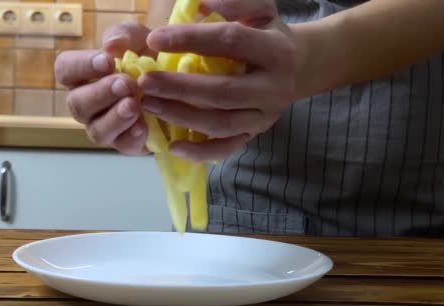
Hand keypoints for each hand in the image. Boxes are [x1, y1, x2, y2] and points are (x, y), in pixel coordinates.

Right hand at [54, 21, 155, 154]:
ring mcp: (104, 126)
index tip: (108, 61)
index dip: (82, 66)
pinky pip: (123, 145)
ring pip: (97, 130)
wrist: (180, 87)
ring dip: (115, 117)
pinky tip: (145, 126)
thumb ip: (125, 35)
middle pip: (77, 103)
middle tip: (126, 84)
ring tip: (134, 106)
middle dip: (102, 93)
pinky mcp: (126, 143)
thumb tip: (111, 45)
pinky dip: (132, 136)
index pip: (65, 69)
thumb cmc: (150, 59)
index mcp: (83, 75)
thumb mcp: (141, 39)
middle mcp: (88, 103)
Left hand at [140, 0, 297, 161]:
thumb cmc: (267, 35)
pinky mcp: (255, 134)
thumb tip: (197, 4)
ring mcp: (264, 116)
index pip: (229, 41)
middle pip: (223, 91)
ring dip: (182, 116)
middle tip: (145, 81)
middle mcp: (273, 88)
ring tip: (149, 104)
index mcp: (276, 50)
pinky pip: (227, 149)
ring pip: (221, 124)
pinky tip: (173, 145)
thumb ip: (234, 2)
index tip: (155, 39)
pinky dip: (200, 152)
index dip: (190, 39)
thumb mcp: (260, 10)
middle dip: (179, 88)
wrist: (298, 67)